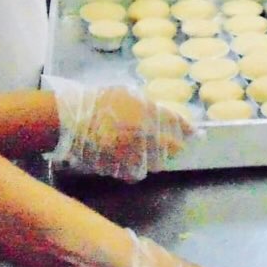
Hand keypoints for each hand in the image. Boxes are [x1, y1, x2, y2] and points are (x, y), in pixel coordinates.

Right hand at [43, 76, 193, 181]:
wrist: (71, 120)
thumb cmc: (97, 101)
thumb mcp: (126, 94)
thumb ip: (146, 105)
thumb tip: (159, 113)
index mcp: (147, 114)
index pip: (175, 122)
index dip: (187, 128)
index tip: (194, 133)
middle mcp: (143, 135)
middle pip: (169, 148)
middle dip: (172, 148)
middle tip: (173, 147)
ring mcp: (131, 153)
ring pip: (153, 164)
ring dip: (154, 160)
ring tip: (148, 155)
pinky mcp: (118, 166)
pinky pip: (133, 173)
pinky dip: (134, 169)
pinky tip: (130, 162)